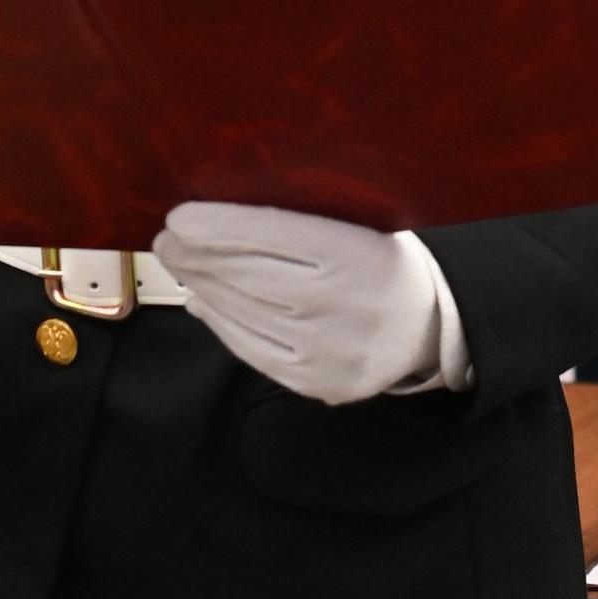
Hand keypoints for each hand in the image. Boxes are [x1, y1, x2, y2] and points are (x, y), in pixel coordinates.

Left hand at [151, 202, 456, 405]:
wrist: (431, 325)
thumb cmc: (386, 261)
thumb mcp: (363, 223)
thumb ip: (305, 217)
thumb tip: (224, 215)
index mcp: (358, 253)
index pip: (271, 234)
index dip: (217, 225)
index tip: (179, 216)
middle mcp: (343, 304)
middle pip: (248, 275)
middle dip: (197, 255)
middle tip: (166, 239)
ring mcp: (329, 350)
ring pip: (244, 313)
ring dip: (202, 285)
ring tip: (179, 264)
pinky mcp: (318, 383)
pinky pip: (253, 351)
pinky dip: (220, 323)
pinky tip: (202, 301)